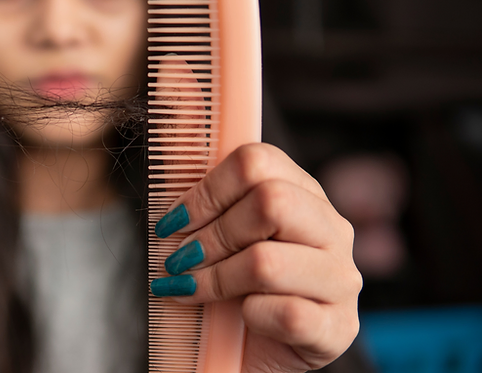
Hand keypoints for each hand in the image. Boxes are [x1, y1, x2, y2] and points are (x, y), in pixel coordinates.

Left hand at [151, 143, 361, 371]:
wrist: (251, 352)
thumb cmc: (234, 290)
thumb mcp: (220, 242)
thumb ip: (206, 209)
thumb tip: (171, 188)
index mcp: (304, 195)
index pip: (258, 161)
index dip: (208, 189)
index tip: (175, 221)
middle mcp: (332, 230)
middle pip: (271, 201)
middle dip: (212, 235)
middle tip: (179, 259)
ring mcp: (341, 279)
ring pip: (269, 262)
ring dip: (216, 279)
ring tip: (188, 289)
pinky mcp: (339, 327)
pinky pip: (288, 314)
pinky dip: (251, 316)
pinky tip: (241, 318)